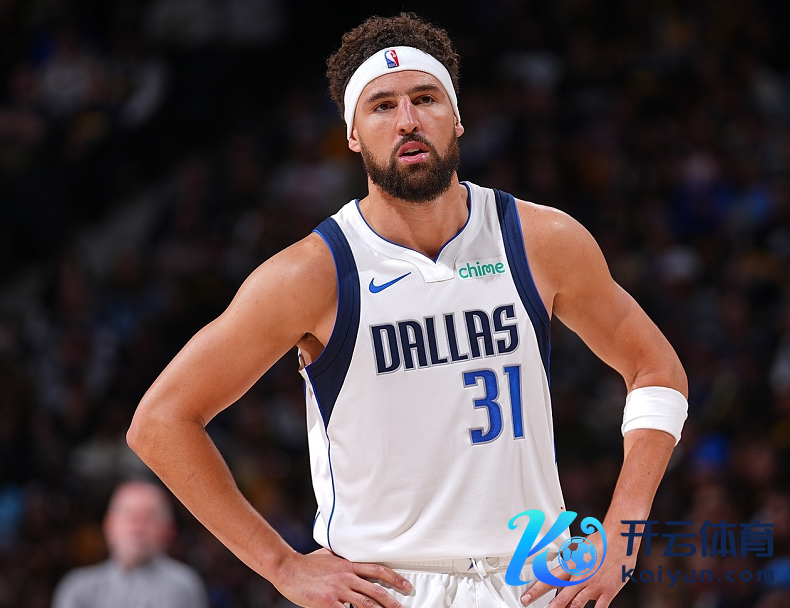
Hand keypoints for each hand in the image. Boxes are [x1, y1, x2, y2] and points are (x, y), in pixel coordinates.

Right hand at [273, 547, 412, 607]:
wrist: (287, 568)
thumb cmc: (305, 563)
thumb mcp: (327, 555)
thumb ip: (340, 557)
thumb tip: (346, 555)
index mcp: (347, 564)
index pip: (377, 570)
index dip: (394, 577)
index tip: (406, 585)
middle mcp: (346, 576)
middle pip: (375, 589)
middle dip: (392, 600)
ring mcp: (338, 589)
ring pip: (366, 602)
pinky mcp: (328, 601)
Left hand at [520, 531, 635, 607]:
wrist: (619, 538)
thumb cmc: (601, 541)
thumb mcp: (580, 548)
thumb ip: (572, 559)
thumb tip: (564, 562)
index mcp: (572, 565)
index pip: (549, 580)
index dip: (536, 590)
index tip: (526, 598)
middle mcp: (581, 577)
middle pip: (561, 596)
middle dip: (549, 606)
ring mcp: (594, 585)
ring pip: (576, 604)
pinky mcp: (607, 591)